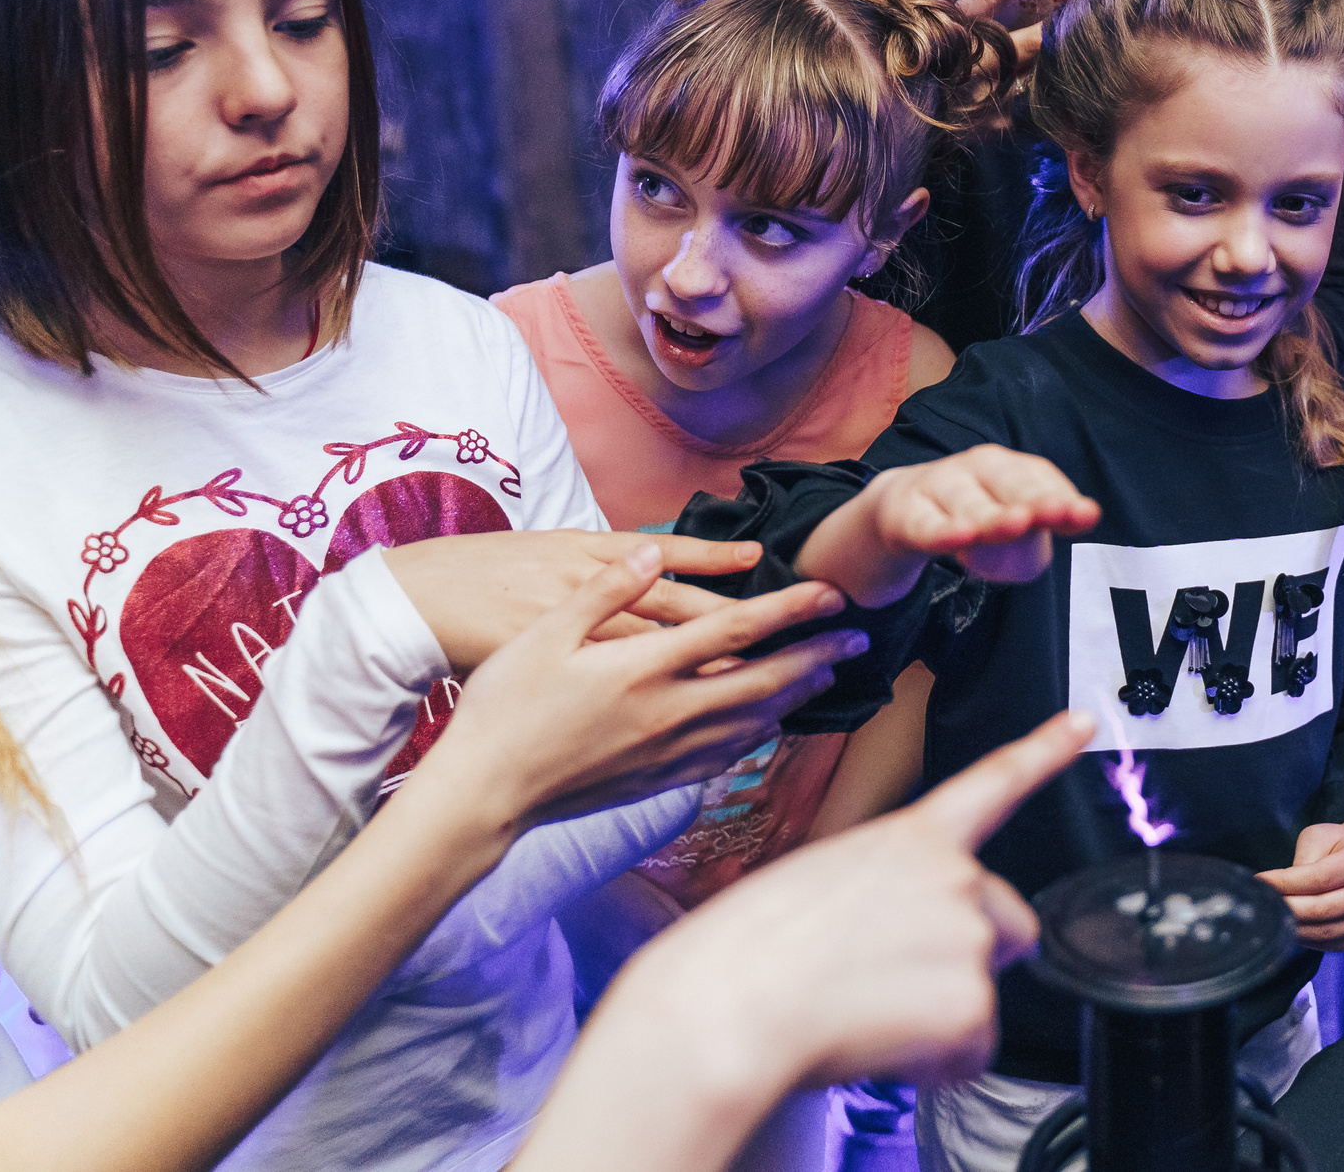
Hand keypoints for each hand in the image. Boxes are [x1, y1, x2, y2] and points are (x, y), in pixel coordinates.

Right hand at [404, 543, 862, 826]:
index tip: (832, 593)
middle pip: (764, 681)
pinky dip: (760, 733)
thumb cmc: (506, 707)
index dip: (791, 610)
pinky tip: (769, 724)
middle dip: (817, 656)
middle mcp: (667, 713)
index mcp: (643, 669)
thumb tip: (657, 550)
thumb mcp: (546, 633)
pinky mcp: (658, 780)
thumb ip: (607, 590)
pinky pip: (726, 755)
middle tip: (858, 637)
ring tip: (827, 673)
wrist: (485, 793)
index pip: (736, 631)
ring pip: (753, 722)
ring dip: (797, 694)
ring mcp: (667, 752)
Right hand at [605, 710, 1094, 1089]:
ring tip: (863, 1010)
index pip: (993, 782)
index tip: (1085, 723)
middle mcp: (953, 875)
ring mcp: (969, 935)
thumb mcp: (817, 883)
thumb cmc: (744, 951)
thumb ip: (883, 890)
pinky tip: (875, 1042)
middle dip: (973, 958)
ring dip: (938, 1015)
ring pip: (983, 994)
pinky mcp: (972, 1002)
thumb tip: (897, 935)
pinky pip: (970, 1051)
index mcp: (908, 837)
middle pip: (1009, 924)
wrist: (729, 1005)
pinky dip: (932, 1062)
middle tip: (897, 982)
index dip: (1046, 750)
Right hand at [861, 445, 1101, 587]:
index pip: (1038, 476)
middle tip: (1058, 513)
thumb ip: (1037, 538)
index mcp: (1007, 467)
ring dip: (993, 516)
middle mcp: (975, 468)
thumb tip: (1065, 534)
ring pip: (969, 505)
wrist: (900, 511)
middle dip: (1035, 499)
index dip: (1062, 495)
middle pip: (1008, 484)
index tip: (1086, 515)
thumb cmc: (970, 517)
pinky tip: (961, 536)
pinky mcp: (905, 514)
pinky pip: (926, 525)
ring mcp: (939, 487)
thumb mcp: (1006, 527)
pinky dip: (943, 531)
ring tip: (1018, 524)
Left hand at [1257, 820, 1343, 950]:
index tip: (1259, 881)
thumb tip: (1278, 889)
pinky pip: (1326, 943)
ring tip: (1270, 914)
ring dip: (1291, 925)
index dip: (1286, 882)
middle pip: (1322, 909)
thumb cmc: (1336, 846)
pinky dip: (1302, 937)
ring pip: (1322, 931)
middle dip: (1286, 907)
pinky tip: (1287, 925)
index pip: (1320, 878)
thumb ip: (1301, 862)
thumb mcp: (1317, 837)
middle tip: (1260, 902)